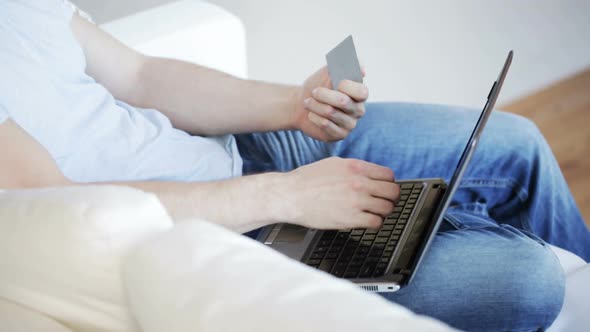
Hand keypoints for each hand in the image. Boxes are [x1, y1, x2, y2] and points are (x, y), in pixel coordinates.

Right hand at [283, 157, 398, 229]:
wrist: (291, 195)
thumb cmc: (307, 180)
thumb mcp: (333, 164)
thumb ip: (354, 168)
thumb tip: (370, 174)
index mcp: (356, 167)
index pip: (389, 175)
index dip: (389, 183)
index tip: (385, 189)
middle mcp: (359, 182)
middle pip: (393, 191)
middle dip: (391, 198)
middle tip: (385, 202)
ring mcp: (356, 200)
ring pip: (387, 208)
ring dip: (384, 212)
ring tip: (375, 213)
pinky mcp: (351, 218)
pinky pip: (376, 222)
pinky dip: (375, 223)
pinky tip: (367, 221)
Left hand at [291, 67, 368, 141]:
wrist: (302, 104)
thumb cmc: (317, 86)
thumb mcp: (327, 73)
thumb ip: (342, 66)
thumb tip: (362, 68)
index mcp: (359, 94)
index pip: (361, 91)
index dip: (348, 86)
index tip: (337, 82)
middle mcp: (358, 110)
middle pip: (343, 102)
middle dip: (324, 94)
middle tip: (314, 91)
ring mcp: (350, 124)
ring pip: (330, 112)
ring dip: (315, 105)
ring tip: (307, 102)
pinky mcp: (339, 135)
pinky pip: (325, 124)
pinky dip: (314, 116)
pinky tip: (311, 114)